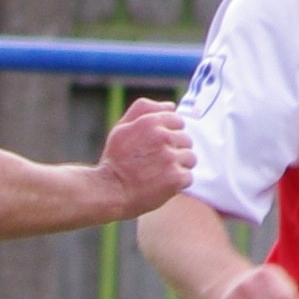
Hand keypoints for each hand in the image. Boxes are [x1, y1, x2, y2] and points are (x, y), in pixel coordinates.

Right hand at [93, 96, 195, 219]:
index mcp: (150, 122)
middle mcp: (163, 137)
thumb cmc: (115, 160)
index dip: (169, 134)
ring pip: (189, 158)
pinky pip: (188, 177)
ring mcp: (170, 158)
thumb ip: (144, 110)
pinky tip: (161, 184)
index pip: (178, 121)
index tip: (155, 146)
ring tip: (159, 174)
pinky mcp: (175, 178)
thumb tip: (171, 106)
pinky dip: (177, 183)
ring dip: (178, 166)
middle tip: (155, 162)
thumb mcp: (121, 128)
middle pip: (186, 140)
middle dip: (174, 150)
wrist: (109, 192)